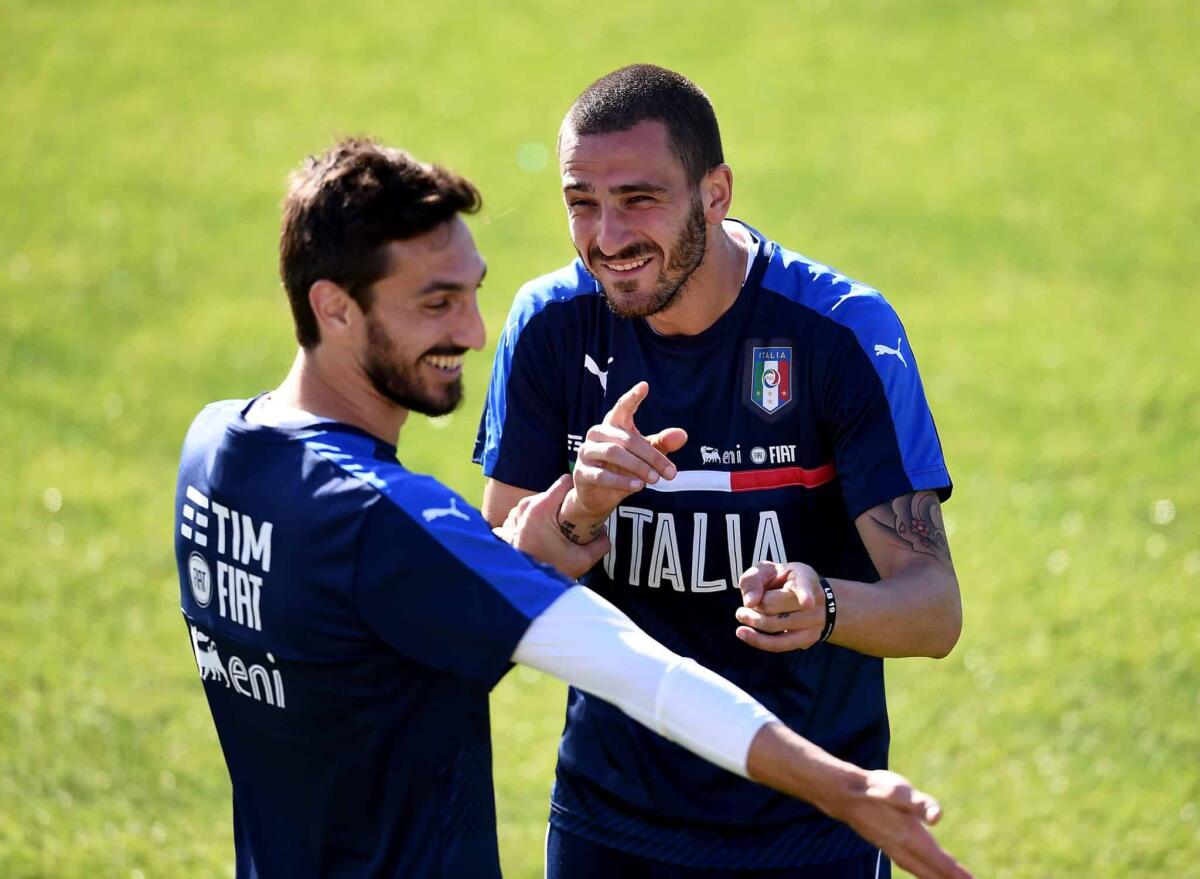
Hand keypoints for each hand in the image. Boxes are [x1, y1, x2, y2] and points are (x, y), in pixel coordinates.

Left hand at [494, 475, 610, 579]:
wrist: (522, 590)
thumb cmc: (549, 571)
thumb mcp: (582, 560)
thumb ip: (600, 544)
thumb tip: (606, 533)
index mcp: (542, 508)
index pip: (565, 481)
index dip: (577, 488)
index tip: (583, 500)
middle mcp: (525, 506)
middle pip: (552, 493)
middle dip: (564, 504)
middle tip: (574, 520)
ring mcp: (514, 514)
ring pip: (539, 503)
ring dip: (549, 513)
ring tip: (557, 531)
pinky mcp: (508, 523)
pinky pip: (526, 514)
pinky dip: (535, 521)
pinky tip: (542, 536)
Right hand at [558, 381, 686, 541]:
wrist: (598, 496)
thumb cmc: (623, 469)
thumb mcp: (645, 455)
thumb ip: (662, 444)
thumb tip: (682, 435)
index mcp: (613, 424)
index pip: (622, 407)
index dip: (632, 397)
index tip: (645, 386)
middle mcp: (598, 434)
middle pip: (626, 439)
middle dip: (651, 456)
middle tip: (670, 472)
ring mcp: (587, 452)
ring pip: (613, 453)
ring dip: (637, 466)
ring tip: (654, 479)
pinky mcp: (582, 472)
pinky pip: (602, 475)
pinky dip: (621, 481)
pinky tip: (638, 486)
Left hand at [734, 561, 824, 651]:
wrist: (804, 597)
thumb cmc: (779, 580)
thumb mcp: (765, 571)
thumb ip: (754, 580)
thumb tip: (750, 603)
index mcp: (805, 577)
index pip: (805, 585)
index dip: (805, 594)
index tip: (807, 603)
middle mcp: (815, 599)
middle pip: (775, 607)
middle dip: (755, 607)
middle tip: (743, 607)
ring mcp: (815, 621)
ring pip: (775, 626)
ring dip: (753, 621)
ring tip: (742, 615)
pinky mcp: (808, 639)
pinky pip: (780, 644)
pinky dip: (758, 640)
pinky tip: (744, 633)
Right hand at [824, 769, 972, 878]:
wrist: (843, 793)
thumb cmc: (874, 789)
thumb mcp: (899, 790)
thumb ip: (920, 804)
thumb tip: (938, 817)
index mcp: (912, 837)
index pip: (941, 863)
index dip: (958, 874)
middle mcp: (903, 847)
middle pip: (931, 872)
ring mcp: (892, 847)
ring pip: (919, 870)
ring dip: (934, 877)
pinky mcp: (884, 843)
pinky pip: (909, 864)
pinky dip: (920, 871)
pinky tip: (919, 866)